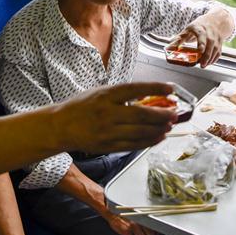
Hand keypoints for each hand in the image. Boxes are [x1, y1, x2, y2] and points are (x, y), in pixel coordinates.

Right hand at [53, 82, 175, 153]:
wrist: (60, 127)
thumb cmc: (82, 107)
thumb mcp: (100, 92)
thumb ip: (122, 95)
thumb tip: (150, 97)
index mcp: (106, 95)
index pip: (135, 89)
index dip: (155, 88)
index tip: (171, 88)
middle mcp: (107, 113)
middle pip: (141, 114)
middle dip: (162, 115)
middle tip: (175, 113)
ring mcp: (108, 131)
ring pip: (140, 132)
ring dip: (159, 129)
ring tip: (169, 125)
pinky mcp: (108, 146)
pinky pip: (134, 145)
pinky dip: (149, 141)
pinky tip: (158, 137)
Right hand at [104, 211, 155, 234]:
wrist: (111, 208)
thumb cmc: (124, 210)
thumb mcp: (136, 210)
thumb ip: (144, 216)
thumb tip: (153, 224)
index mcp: (144, 215)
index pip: (154, 227)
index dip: (153, 231)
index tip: (151, 232)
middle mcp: (140, 220)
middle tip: (142, 234)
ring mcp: (133, 226)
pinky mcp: (125, 231)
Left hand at [168, 16, 225, 67]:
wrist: (215, 21)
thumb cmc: (198, 26)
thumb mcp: (187, 30)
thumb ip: (178, 40)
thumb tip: (167, 49)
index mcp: (200, 28)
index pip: (202, 35)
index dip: (202, 43)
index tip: (200, 50)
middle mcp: (210, 32)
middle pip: (210, 44)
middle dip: (207, 55)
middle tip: (201, 64)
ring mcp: (216, 38)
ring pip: (216, 49)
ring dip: (210, 58)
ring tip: (203, 65)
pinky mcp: (220, 43)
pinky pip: (219, 52)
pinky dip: (214, 59)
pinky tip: (208, 63)